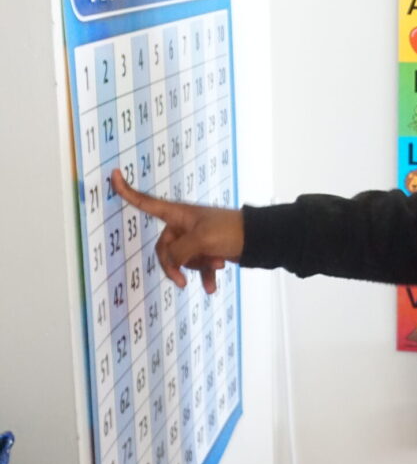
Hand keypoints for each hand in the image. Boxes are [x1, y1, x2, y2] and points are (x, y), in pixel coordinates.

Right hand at [111, 169, 243, 293]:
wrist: (257, 239)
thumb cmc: (230, 232)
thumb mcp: (201, 241)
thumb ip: (179, 252)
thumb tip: (172, 262)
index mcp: (178, 214)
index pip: (146, 202)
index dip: (128, 190)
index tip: (113, 174)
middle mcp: (183, 224)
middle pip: (164, 249)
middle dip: (174, 265)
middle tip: (182, 281)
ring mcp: (195, 238)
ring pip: (182, 260)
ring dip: (196, 268)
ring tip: (216, 267)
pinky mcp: (207, 250)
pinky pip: (197, 267)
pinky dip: (204, 277)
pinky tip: (211, 289)